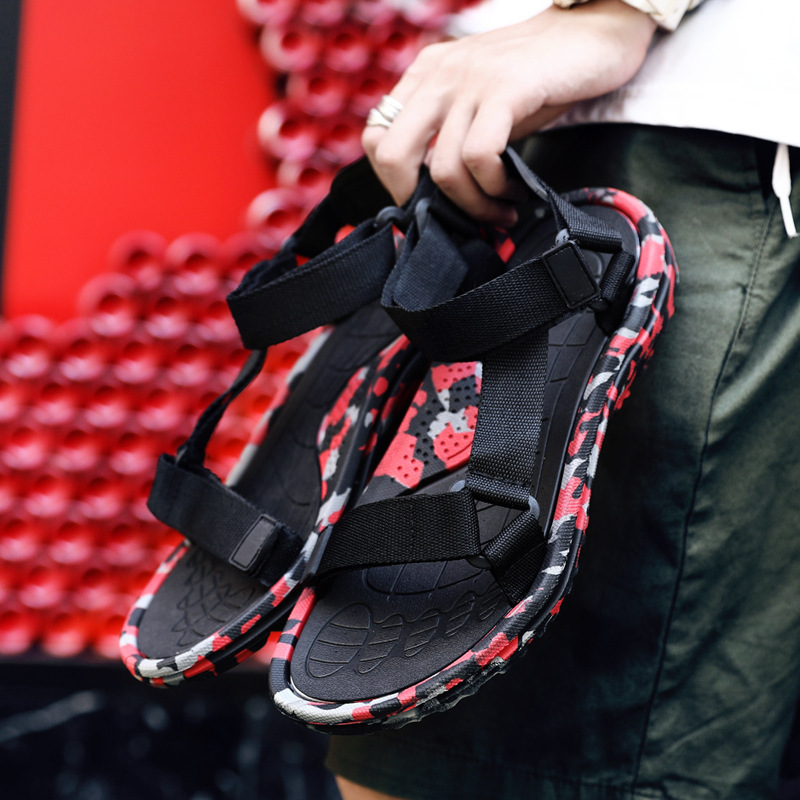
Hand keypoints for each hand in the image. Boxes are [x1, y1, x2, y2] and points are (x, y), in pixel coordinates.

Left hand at [362, 0, 656, 225]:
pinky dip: (496, 187)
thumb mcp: (481, 100)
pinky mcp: (505, 88)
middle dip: (422, 203)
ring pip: (442, 168)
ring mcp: (471, 79)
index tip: (431, 202)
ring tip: (500, 210)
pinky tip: (515, 191)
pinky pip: (480, 156)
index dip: (396, 182)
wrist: (596, 29)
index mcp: (426, 74)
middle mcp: (440, 74)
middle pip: (391, 154)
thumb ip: (453, 133)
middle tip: (456, 218)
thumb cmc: (540, 76)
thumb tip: (437, 195)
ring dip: (474, 205)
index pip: (375, 137)